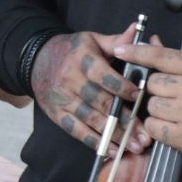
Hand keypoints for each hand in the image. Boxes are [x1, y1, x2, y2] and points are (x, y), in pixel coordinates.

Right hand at [30, 27, 149, 154]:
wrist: (37, 60)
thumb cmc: (72, 50)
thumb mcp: (92, 40)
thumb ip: (116, 41)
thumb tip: (138, 31)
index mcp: (81, 58)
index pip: (102, 75)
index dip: (121, 87)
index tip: (139, 97)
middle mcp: (70, 79)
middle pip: (100, 102)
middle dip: (124, 120)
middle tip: (145, 135)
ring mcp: (62, 98)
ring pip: (90, 119)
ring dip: (114, 135)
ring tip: (135, 147)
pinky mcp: (56, 113)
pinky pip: (77, 130)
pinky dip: (95, 142)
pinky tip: (112, 150)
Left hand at [113, 42, 181, 163]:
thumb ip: (180, 61)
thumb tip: (151, 43)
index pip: (161, 57)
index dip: (138, 52)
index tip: (121, 49)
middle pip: (152, 84)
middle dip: (156, 90)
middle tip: (171, 96)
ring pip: (151, 106)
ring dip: (156, 109)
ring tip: (175, 112)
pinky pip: (154, 127)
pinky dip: (157, 127)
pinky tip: (171, 126)